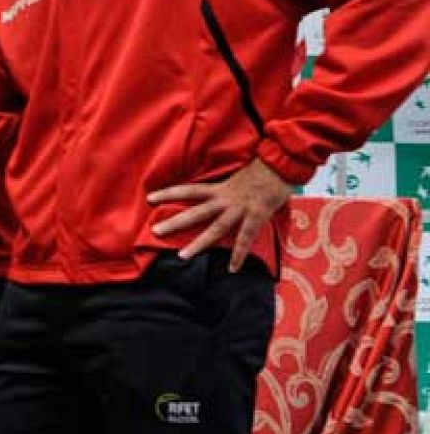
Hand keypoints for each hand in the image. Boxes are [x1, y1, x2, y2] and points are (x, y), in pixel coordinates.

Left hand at [148, 158, 294, 271]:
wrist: (283, 164)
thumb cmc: (262, 170)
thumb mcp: (237, 177)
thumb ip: (226, 189)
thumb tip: (216, 198)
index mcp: (220, 188)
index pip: (188, 190)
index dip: (169, 193)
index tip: (150, 198)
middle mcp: (226, 199)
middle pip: (195, 212)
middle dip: (174, 222)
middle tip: (154, 231)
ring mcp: (240, 209)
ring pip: (215, 229)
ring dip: (198, 244)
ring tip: (182, 256)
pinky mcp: (256, 216)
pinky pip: (245, 239)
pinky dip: (238, 255)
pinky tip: (232, 269)